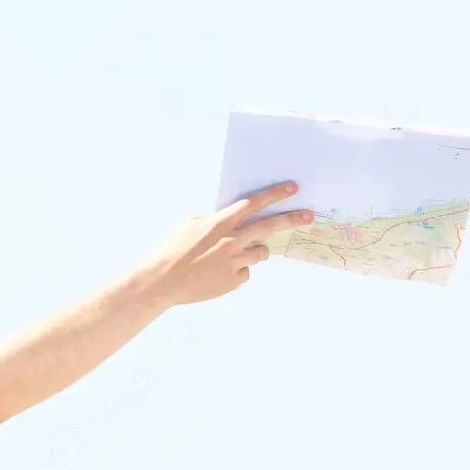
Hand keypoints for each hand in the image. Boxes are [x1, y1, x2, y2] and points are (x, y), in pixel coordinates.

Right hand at [132, 182, 314, 307]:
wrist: (160, 280)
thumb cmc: (170, 250)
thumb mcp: (188, 225)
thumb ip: (212, 220)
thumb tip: (225, 220)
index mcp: (220, 224)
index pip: (253, 204)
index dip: (274, 194)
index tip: (292, 188)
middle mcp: (231, 241)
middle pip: (269, 227)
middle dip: (292, 219)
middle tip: (308, 216)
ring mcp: (234, 262)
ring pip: (260, 253)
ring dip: (256, 250)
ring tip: (239, 253)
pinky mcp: (232, 281)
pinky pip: (244, 272)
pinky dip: (236, 270)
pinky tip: (218, 273)